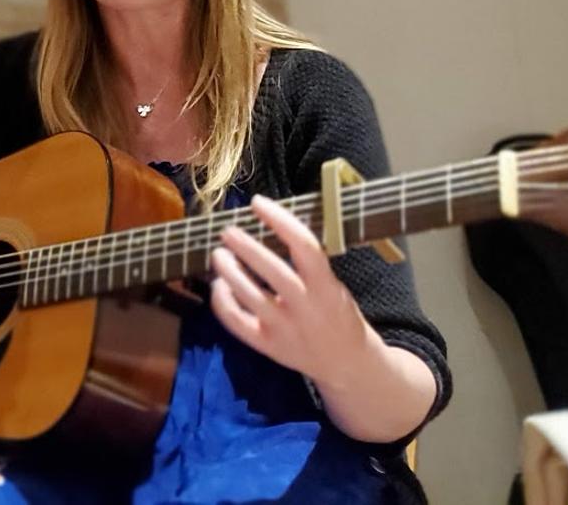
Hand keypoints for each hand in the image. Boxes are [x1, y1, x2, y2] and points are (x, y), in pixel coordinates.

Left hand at [209, 194, 375, 384]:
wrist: (349, 364)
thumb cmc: (337, 315)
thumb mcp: (334, 287)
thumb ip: (308, 266)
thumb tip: (272, 225)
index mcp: (327, 288)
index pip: (305, 246)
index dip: (280, 220)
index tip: (258, 202)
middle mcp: (307, 308)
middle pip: (273, 271)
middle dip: (246, 247)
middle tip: (227, 230)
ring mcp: (286, 330)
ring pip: (250, 296)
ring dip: (229, 272)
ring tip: (219, 254)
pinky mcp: (268, 347)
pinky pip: (238, 323)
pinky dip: (223, 302)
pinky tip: (219, 286)